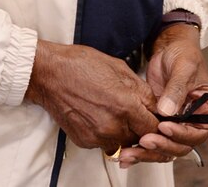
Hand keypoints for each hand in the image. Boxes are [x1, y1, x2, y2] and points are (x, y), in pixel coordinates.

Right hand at [25, 40, 158, 151]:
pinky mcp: (85, 141)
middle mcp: (113, 125)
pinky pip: (104, 143)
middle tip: (134, 114)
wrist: (49, 74)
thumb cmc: (80, 64)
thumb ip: (140, 89)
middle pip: (140, 138)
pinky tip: (98, 115)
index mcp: (125, 104)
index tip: (156, 119)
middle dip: (141, 128)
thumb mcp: (118, 67)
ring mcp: (98, 136)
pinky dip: (106, 133)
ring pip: (123, 142)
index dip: (158, 123)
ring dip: (124, 131)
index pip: (154, 127)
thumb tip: (155, 103)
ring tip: (114, 112)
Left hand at [118, 25, 207, 168]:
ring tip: (130, 153)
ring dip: (148, 152)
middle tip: (144, 141)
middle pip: (180, 146)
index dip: (181, 134)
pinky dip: (141, 147)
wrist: (170, 46)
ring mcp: (177, 123)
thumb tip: (168, 112)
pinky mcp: (160, 120)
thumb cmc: (184, 54)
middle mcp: (194, 122)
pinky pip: (153, 138)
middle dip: (162, 146)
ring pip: (165, 146)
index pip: (197, 134)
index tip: (164, 126)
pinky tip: (127, 150)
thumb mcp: (184, 67)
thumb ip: (177, 89)